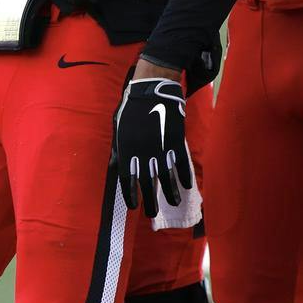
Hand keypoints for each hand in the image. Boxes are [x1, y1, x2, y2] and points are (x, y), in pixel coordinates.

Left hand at [112, 75, 192, 217]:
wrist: (151, 89)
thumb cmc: (131, 108)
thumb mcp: (118, 128)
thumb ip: (117, 150)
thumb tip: (114, 168)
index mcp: (126, 150)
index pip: (127, 180)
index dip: (131, 195)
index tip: (134, 207)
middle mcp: (143, 153)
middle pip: (147, 183)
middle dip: (151, 201)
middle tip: (153, 213)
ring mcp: (161, 148)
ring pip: (167, 177)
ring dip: (170, 193)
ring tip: (174, 203)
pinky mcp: (176, 141)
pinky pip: (182, 163)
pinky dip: (185, 175)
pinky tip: (187, 186)